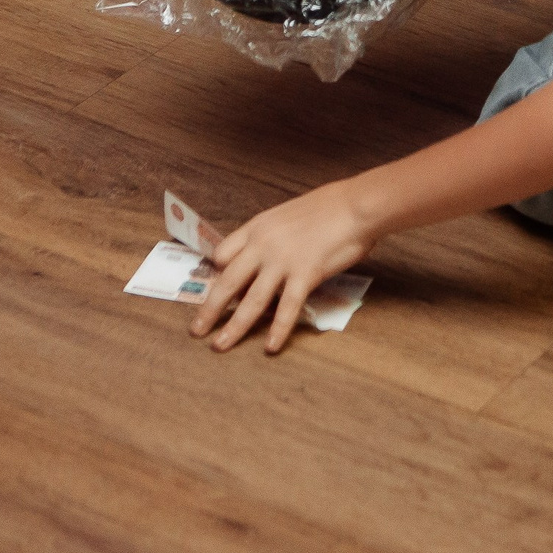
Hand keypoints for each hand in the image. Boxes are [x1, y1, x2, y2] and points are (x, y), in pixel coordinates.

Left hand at [189, 182, 373, 353]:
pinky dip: (278, 330)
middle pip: (227, 282)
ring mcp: (282, 261)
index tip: (214, 289)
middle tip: (196, 330)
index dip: (216, 274)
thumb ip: (273, 237)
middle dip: (209, 309)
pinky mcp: (305, 275)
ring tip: (220, 345)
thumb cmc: (329, 207)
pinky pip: (286, 308)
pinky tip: (270, 347)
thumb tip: (269, 258)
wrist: (356, 205)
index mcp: (257, 227)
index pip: (222, 254)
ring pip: (251, 300)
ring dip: (233, 326)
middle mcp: (263, 245)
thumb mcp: (288, 215)